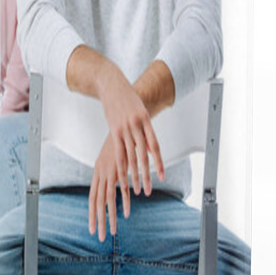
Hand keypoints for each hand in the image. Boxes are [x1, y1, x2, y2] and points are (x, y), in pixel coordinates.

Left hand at [89, 134, 128, 241]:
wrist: (123, 127)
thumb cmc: (117, 145)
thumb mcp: (110, 161)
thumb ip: (109, 175)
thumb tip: (110, 188)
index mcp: (97, 173)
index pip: (92, 198)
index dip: (91, 214)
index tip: (92, 229)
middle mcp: (101, 174)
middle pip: (97, 202)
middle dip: (97, 220)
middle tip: (98, 236)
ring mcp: (110, 172)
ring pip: (107, 199)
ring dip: (109, 217)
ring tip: (111, 232)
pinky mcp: (121, 169)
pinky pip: (122, 190)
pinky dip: (123, 203)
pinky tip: (125, 214)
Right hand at [98, 66, 163, 195]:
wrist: (112, 84)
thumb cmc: (127, 99)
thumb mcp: (140, 112)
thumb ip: (146, 132)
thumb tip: (151, 151)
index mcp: (146, 120)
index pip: (155, 146)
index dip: (159, 163)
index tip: (162, 177)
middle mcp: (137, 125)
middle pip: (144, 155)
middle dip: (147, 174)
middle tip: (150, 190)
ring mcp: (124, 128)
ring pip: (131, 156)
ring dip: (134, 174)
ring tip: (138, 188)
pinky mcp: (113, 130)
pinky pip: (118, 152)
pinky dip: (121, 165)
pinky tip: (122, 176)